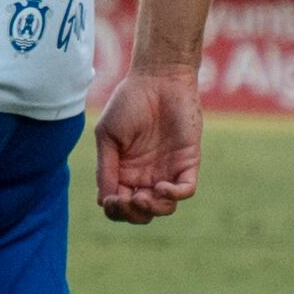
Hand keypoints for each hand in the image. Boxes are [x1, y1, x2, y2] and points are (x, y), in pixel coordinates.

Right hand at [92, 67, 202, 223]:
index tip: (112, 198)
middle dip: (132, 214)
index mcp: (124, 171)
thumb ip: (106, 168)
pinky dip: (174, 196)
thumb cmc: (129, 102)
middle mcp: (146, 175)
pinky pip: (186, 190)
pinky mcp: (188, 162)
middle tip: (126, 199)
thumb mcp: (107, 136)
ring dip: (151, 209)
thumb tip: (105, 201)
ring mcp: (168, 170)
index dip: (115, 210)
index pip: (119, 204)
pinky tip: (161, 187)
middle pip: (141, 213)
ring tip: (142, 197)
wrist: (158, 79)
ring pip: (164, 207)